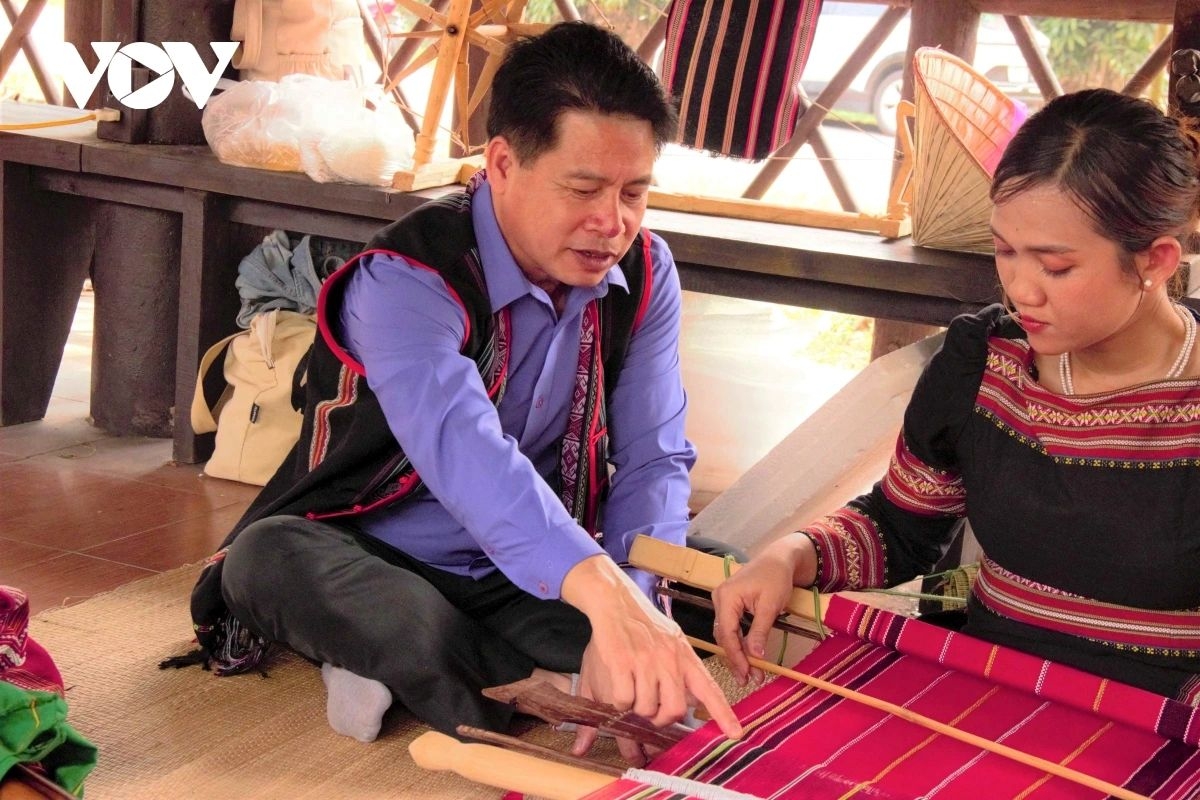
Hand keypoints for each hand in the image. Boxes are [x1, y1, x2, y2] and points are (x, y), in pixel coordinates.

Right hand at [561, 555, 742, 763]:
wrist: (615, 601)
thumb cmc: (643, 624)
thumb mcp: (671, 641)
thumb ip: (682, 670)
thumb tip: (692, 699)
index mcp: (684, 655)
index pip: (709, 688)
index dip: (723, 713)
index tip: (736, 733)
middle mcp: (669, 658)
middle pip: (675, 709)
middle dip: (661, 718)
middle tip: (651, 711)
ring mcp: (645, 661)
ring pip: (646, 708)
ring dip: (636, 708)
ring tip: (631, 690)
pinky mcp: (621, 663)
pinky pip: (623, 700)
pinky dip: (619, 701)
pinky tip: (618, 685)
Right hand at [710, 533, 814, 685]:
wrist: (779, 559)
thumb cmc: (776, 578)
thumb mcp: (770, 606)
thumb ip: (760, 631)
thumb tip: (756, 656)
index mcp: (726, 597)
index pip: (727, 633)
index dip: (736, 656)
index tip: (747, 674)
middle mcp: (719, 599)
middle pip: (724, 636)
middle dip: (737, 658)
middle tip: (750, 679)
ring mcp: (722, 601)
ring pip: (726, 634)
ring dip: (738, 653)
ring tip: (751, 672)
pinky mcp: (728, 604)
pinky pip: (730, 627)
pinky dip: (739, 642)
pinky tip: (747, 655)